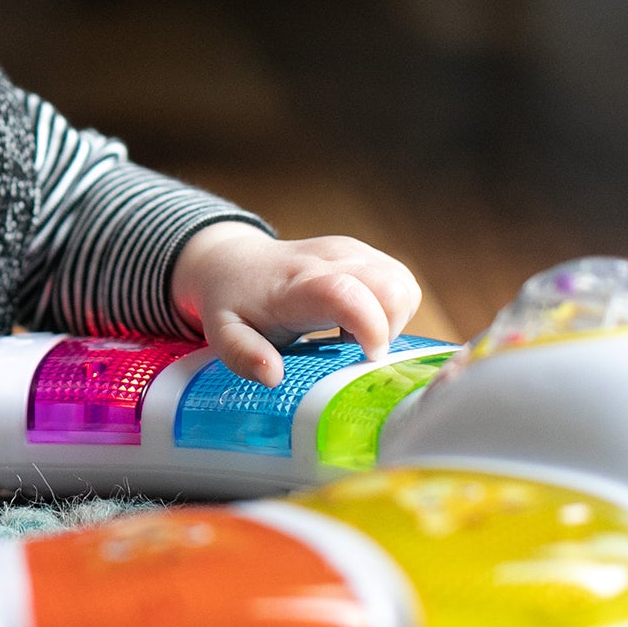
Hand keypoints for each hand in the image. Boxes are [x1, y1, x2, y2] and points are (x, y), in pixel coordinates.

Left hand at [171, 223, 419, 386]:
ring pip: (403, 284)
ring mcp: (351, 250)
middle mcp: (330, 258)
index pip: (346, 294)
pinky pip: (401, 282)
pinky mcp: (363, 252)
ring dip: (392, 320)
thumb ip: (243, 356)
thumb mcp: (223, 334)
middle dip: (389, 330)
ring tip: (353, 336)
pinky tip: (358, 321)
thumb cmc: (233, 303)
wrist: (234, 260)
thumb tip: (273, 376)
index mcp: (297, 284)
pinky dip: (391, 309)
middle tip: (355, 351)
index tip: (366, 358)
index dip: (370, 328)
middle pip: (392, 287)